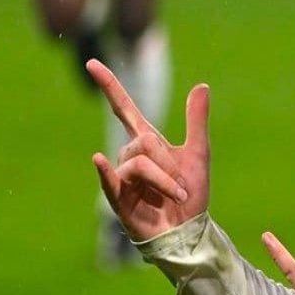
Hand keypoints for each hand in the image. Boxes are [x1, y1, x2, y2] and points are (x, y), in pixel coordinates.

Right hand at [88, 59, 210, 241]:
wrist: (190, 230)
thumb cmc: (191, 195)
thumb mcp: (198, 153)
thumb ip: (197, 120)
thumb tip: (202, 85)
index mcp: (147, 142)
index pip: (123, 109)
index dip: (110, 86)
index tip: (92, 64)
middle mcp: (130, 157)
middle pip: (144, 142)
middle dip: (170, 164)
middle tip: (181, 186)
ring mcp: (121, 177)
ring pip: (140, 163)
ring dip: (166, 182)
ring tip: (175, 198)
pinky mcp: (118, 199)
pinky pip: (113, 180)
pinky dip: (106, 171)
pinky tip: (99, 159)